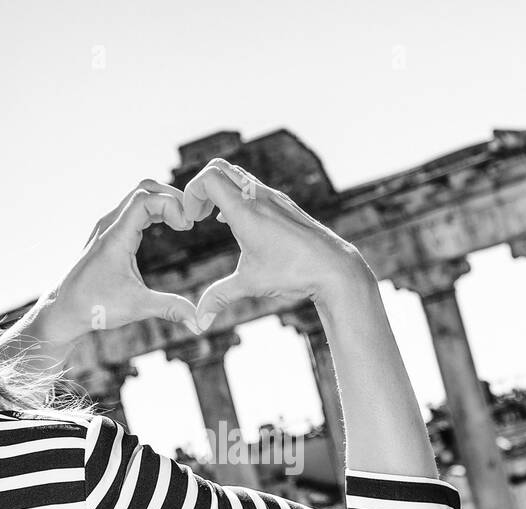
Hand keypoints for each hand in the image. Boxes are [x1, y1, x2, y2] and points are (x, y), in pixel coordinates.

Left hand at [1, 180, 198, 355]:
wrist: (64, 309)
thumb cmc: (95, 307)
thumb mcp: (136, 307)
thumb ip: (169, 308)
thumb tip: (199, 322)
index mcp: (115, 237)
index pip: (145, 199)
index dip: (171, 205)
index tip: (187, 226)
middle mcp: (110, 225)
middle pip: (144, 189)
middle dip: (172, 197)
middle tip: (192, 217)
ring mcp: (107, 227)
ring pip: (138, 197)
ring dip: (163, 202)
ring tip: (184, 221)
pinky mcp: (109, 234)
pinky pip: (133, 210)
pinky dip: (154, 211)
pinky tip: (169, 226)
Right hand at [182, 159, 372, 328]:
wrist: (334, 268)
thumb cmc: (293, 274)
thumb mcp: (250, 285)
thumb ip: (219, 298)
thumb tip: (198, 323)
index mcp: (246, 211)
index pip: (208, 178)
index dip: (191, 194)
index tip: (191, 221)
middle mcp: (260, 197)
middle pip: (219, 167)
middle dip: (201, 188)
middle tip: (198, 216)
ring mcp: (275, 198)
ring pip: (238, 175)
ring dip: (220, 191)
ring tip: (213, 220)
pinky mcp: (285, 205)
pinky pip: (254, 187)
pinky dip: (237, 197)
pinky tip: (237, 225)